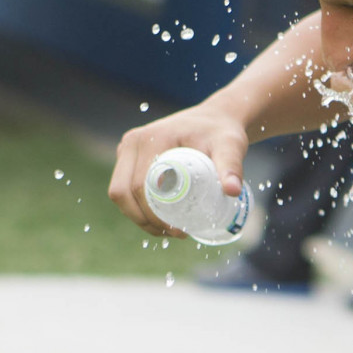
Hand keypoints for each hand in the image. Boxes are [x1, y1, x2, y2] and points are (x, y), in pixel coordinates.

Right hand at [107, 102, 249, 236]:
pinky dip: (137, 207)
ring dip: (138, 216)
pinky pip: (125, 187)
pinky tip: (158, 220)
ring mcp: (128, 149)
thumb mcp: (230, 145)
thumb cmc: (222, 131)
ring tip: (168, 231)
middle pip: (123, 192)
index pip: (140, 186)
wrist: (215, 119)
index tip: (177, 230)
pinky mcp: (130, 157)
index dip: (152, 214)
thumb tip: (232, 192)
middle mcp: (132, 142)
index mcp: (149, 139)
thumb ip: (232, 165)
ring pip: (120, 192)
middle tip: (175, 233)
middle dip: (144, 219)